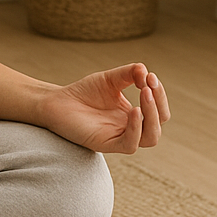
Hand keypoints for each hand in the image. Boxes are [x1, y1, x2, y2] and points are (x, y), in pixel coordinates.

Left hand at [37, 63, 169, 154]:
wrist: (57, 102)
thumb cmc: (83, 92)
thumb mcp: (110, 78)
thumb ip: (129, 73)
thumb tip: (146, 72)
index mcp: (133, 115)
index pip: (159, 110)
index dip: (159, 94)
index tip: (149, 76)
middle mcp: (130, 128)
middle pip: (159, 124)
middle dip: (158, 103)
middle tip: (148, 85)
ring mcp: (119, 137)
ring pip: (150, 137)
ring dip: (152, 116)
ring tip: (144, 94)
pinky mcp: (106, 144)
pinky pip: (130, 144)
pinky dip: (136, 128)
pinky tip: (133, 110)